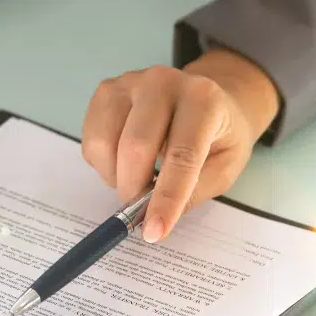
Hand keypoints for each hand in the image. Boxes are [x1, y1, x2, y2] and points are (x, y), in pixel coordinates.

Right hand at [80, 47, 279, 241]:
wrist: (207, 97)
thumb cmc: (218, 135)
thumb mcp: (224, 168)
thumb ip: (192, 192)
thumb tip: (151, 214)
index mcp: (204, 100)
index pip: (182, 155)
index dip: (166, 198)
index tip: (154, 232)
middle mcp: (164, 82)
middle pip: (135, 147)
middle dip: (133, 189)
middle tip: (140, 209)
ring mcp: (130, 82)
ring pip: (105, 144)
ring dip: (116, 177)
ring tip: (136, 180)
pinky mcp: (106, 91)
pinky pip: (91, 140)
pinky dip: (103, 165)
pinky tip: (123, 162)